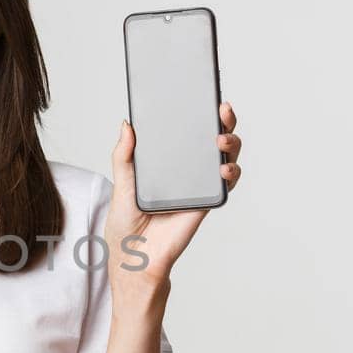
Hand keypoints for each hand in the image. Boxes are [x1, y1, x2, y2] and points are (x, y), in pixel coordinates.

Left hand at [106, 101, 241, 290]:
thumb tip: (128, 125)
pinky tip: (224, 167)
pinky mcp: (206, 203)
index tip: (203, 95)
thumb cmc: (126, 223)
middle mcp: (187, 170)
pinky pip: (225, 184)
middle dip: (223, 120)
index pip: (186, 130)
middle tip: (221, 109)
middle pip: (212, 139)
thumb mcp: (121, 183)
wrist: (134, 257)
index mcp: (168, 161)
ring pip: (225, 157)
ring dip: (231, 143)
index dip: (198, 112)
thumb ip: (125, 156)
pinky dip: (230, 173)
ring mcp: (199, 185)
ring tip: (221, 138)